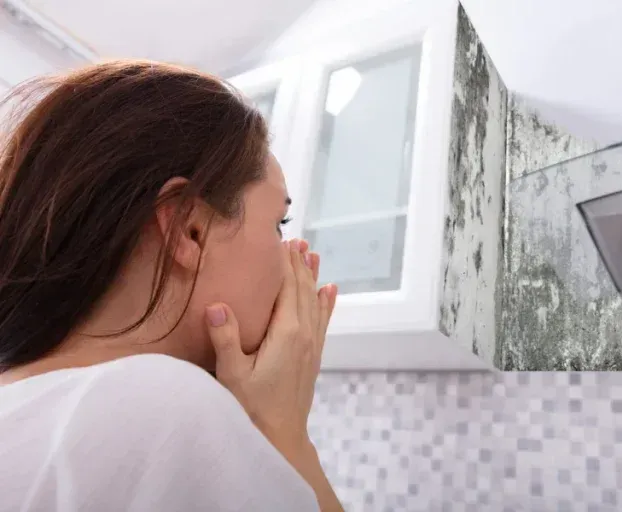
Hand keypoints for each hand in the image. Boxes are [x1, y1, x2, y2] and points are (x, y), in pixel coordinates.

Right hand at [204, 238, 336, 450]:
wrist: (281, 438)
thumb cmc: (252, 408)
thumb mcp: (233, 374)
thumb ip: (226, 339)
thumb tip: (217, 304)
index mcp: (287, 333)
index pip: (287, 288)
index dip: (284, 263)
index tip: (280, 240)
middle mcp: (304, 334)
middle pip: (303, 289)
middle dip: (299, 263)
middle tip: (296, 239)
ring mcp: (311, 345)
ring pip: (315, 301)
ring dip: (313, 276)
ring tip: (313, 253)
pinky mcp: (313, 356)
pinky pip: (322, 320)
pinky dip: (326, 302)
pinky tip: (330, 290)